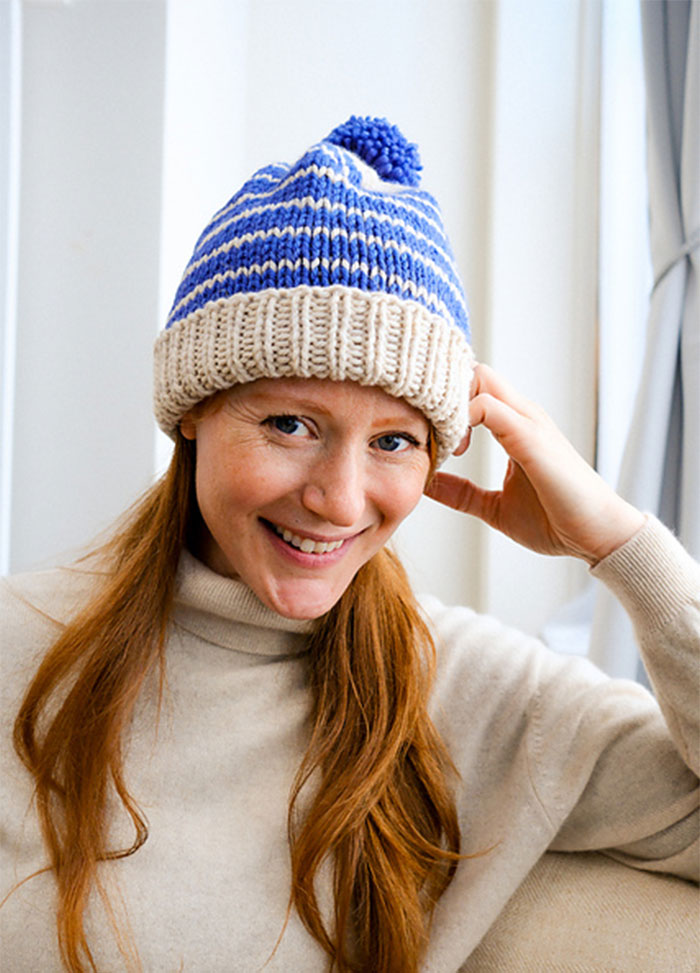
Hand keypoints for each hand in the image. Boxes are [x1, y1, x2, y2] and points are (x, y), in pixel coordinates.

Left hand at [425, 364, 644, 563]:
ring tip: (444, 447)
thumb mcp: (494, 507)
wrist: (598, 536)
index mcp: (514, 424)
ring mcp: (528, 422)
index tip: (431, 439)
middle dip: (443, 396)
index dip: (444, 404)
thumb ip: (461, 493)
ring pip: (479, 379)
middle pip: (474, 371)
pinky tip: (454, 451)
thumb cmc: (556, 519)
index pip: (474, 385)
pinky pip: (487, 406)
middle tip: (432, 436)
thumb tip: (427, 485)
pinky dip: (461, 420)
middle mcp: (523, 414)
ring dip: (450, 406)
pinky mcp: (531, 437)